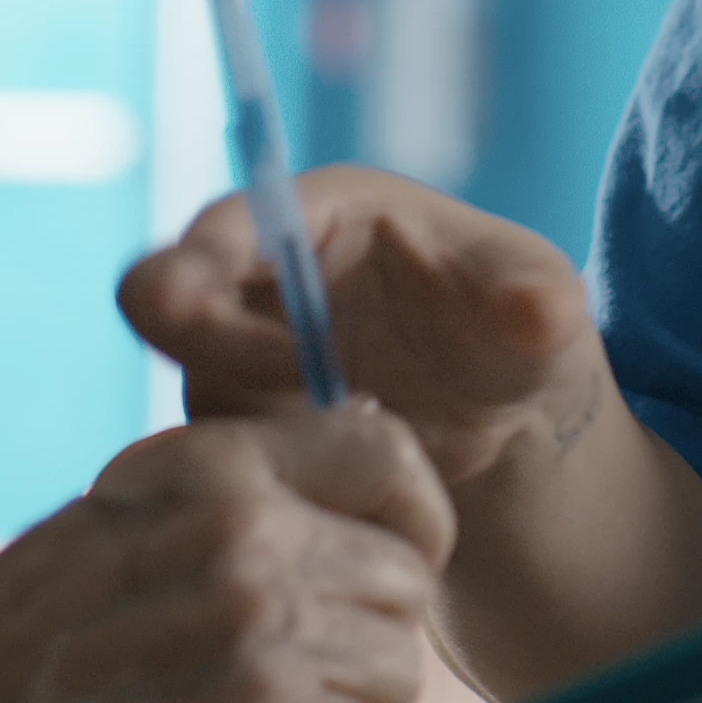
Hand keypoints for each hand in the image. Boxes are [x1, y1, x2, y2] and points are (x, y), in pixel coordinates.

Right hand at [0, 405, 454, 702]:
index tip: (388, 539)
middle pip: (404, 573)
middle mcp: (248, 544)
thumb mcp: (102, 523)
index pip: (385, 453)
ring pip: (395, 666)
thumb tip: (347, 467)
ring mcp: (259, 649)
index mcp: (208, 471)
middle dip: (370, 617)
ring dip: (353, 696)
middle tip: (305, 650)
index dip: (403, 505)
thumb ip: (224, 495)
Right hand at [121, 168, 600, 500]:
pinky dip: (251, 476)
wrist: (496, 424)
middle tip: (304, 407)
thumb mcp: (544, 315)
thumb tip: (534, 309)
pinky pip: (200, 454)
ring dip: (246, 428)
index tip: (268, 344)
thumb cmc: (513, 339)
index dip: (213, 270)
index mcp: (313, 213)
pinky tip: (327, 489)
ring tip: (348, 448)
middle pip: (157, 297)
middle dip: (207, 352)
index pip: (222, 225)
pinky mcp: (230, 425)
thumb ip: (539, 304)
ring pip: (179, 388)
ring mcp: (228, 355)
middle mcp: (250, 278)